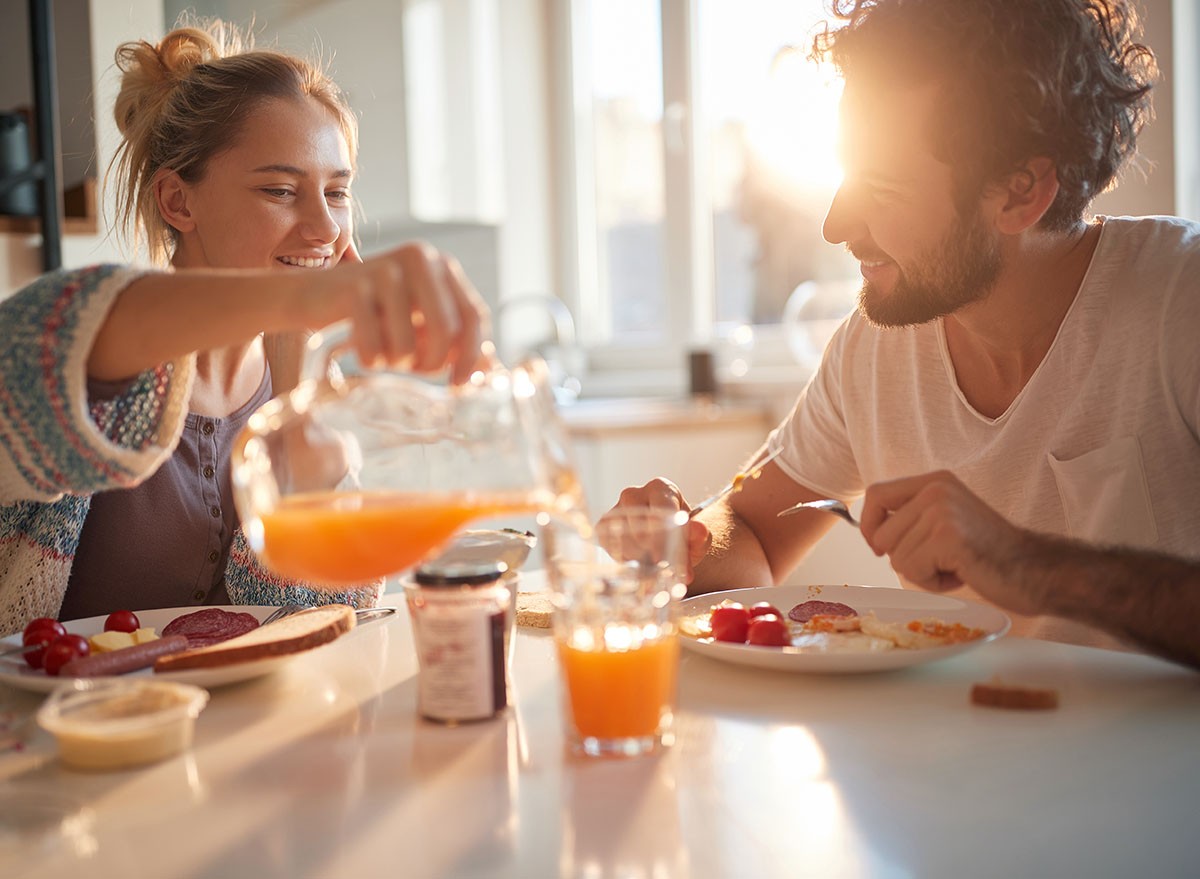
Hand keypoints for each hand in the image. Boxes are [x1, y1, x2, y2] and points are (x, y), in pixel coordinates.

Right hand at [325, 241, 490, 384]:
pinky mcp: (353, 287)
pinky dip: (370, 360)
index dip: (472, 356)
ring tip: (384, 352)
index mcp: (441, 265)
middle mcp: (419, 258)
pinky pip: (374, 347)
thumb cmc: (374, 314)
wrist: (310, 295)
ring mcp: (386, 270)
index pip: (475, 316)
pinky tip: (362, 350)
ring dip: (396, 363)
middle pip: (447, 332)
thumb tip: (491, 369)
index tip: (458, 384)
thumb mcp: (419, 324)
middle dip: (431, 364)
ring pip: (409, 345)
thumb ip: (456, 343)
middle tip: (414, 369)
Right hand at [611, 479, 710, 581]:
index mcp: (661, 488)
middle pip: (637, 522)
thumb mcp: (696, 538)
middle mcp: (634, 493)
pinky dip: (622, 557)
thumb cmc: (681, 535)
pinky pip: (609, 544)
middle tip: (658, 564)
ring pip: (621, 536)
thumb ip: (700, 536)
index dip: (661, 536)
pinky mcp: (603, 525)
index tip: (661, 559)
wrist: (666, 539)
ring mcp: (616, 508)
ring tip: (650, 562)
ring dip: (636, 555)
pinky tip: (636, 560)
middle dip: (648, 548)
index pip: (660, 508)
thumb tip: (699, 530)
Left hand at [860, 470, 1043, 615]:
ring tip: (955, 565)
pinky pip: (912, 570)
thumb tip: (869, 531)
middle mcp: (935, 489)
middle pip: (880, 534)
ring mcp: (942, 511)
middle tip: (940, 559)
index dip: (868, 525)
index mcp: (934, 481)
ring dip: (921, 572)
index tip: (880, 546)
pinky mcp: (947, 537)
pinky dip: (932, 582)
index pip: (875, 495)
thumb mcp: (945, 518)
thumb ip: (912, 516)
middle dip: (903, 558)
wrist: (1033, 569)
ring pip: (896, 557)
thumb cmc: (986, 552)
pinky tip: (960, 573)